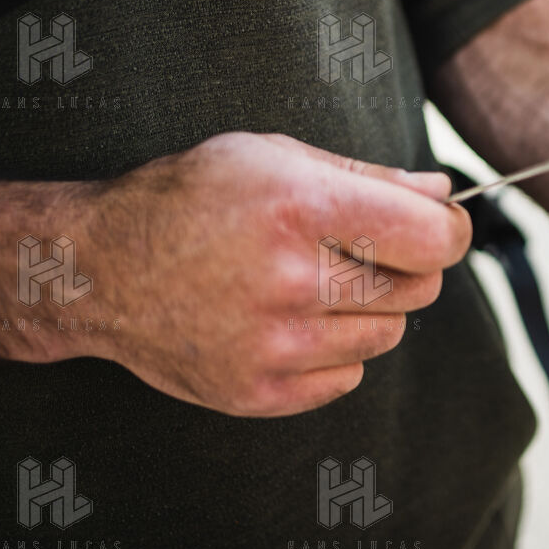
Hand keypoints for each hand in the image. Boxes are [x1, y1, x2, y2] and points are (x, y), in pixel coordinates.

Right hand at [78, 132, 469, 415]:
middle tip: (362, 251)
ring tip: (314, 284)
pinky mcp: (258, 393)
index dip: (449, 230)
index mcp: (301, 207)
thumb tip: (443, 195)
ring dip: (369, 310)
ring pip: (387, 335)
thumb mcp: (273, 155)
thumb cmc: (192, 198)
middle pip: (418, 289)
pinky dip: (334, 352)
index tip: (439, 226)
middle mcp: (290, 280)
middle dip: (407, 266)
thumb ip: (369, 176)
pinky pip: (348, 377)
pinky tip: (288, 321)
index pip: (432, 238)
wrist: (99, 271)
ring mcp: (273, 345)